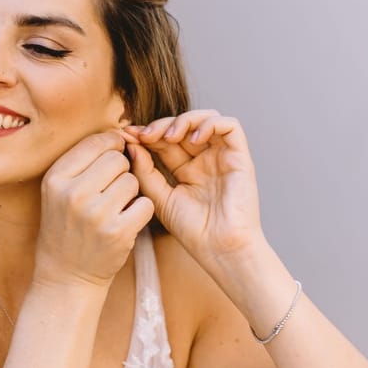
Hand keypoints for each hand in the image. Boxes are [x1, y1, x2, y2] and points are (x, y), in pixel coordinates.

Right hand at [34, 130, 154, 288]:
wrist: (66, 276)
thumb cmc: (65, 226)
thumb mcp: (58, 190)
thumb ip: (82, 161)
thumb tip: (119, 133)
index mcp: (55, 178)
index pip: (95, 143)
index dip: (110, 146)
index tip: (111, 158)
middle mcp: (73, 194)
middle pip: (117, 159)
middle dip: (120, 171)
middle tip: (109, 191)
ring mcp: (96, 214)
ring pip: (133, 180)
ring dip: (130, 192)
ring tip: (114, 208)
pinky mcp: (118, 233)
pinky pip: (145, 204)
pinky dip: (140, 211)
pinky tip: (125, 221)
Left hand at [124, 110, 262, 264]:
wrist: (221, 249)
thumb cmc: (193, 231)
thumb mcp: (160, 198)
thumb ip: (145, 171)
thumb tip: (131, 144)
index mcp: (186, 170)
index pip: (165, 141)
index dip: (146, 133)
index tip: (126, 135)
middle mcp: (205, 160)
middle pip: (183, 126)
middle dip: (160, 125)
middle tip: (143, 134)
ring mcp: (223, 157)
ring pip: (206, 118)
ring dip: (184, 120)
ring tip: (168, 136)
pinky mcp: (240, 157)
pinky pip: (230, 126)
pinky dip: (210, 124)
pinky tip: (193, 140)